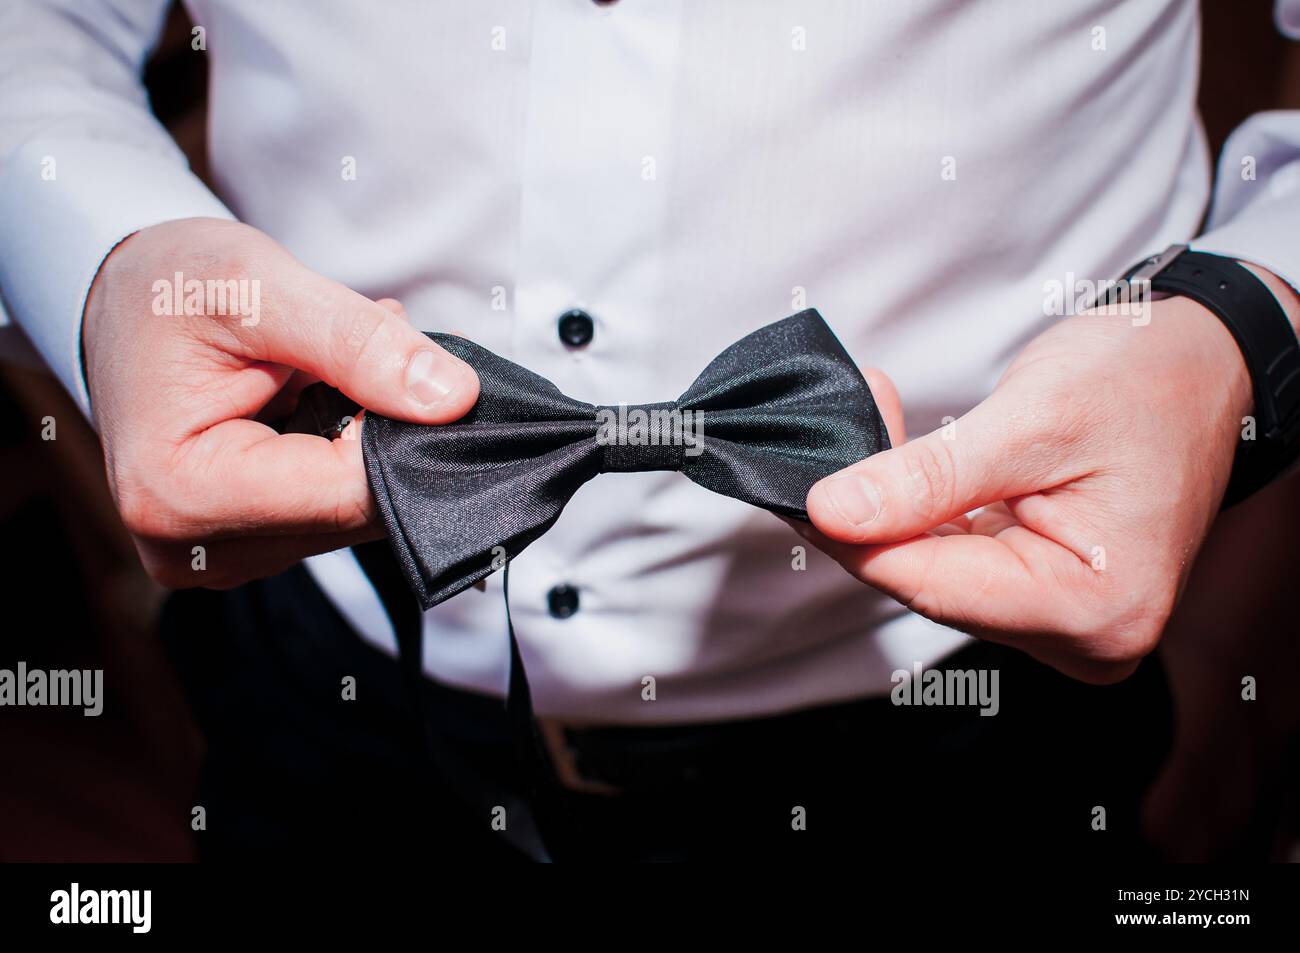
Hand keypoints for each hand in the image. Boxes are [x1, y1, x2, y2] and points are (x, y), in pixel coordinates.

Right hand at [83, 217, 478, 588]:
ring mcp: (228, 556)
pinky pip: (339, 507)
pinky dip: (351, 450)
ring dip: (370, 435)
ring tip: (330, 365)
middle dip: (386, 427)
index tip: (412, 360)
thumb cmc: (166, 288)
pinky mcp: (253, 545)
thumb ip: (356, 342)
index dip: (403, 427)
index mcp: (180, 495)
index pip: (350, 492)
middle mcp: (199, 550)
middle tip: (366, 346)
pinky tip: (325, 398)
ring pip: (359, 511)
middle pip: (358, 511)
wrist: (121, 304)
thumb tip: (452, 400)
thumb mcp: (257, 284)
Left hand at [802, 295, 1257, 682]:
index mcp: (1093, 608)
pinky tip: (899, 449)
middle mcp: (1081, 635)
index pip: (929, 584)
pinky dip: (920, 505)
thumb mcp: (1035, 420)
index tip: (794, 483)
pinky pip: (954, 554)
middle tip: (839, 424)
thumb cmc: (1150, 381)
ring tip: (873, 415)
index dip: (850, 534)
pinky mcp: (1043, 591)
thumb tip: (834, 512)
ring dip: (892, 499)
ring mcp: (1062, 619)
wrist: (1206, 362)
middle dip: (871, 508)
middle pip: (926, 581)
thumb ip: (929, 477)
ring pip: (932, 566)